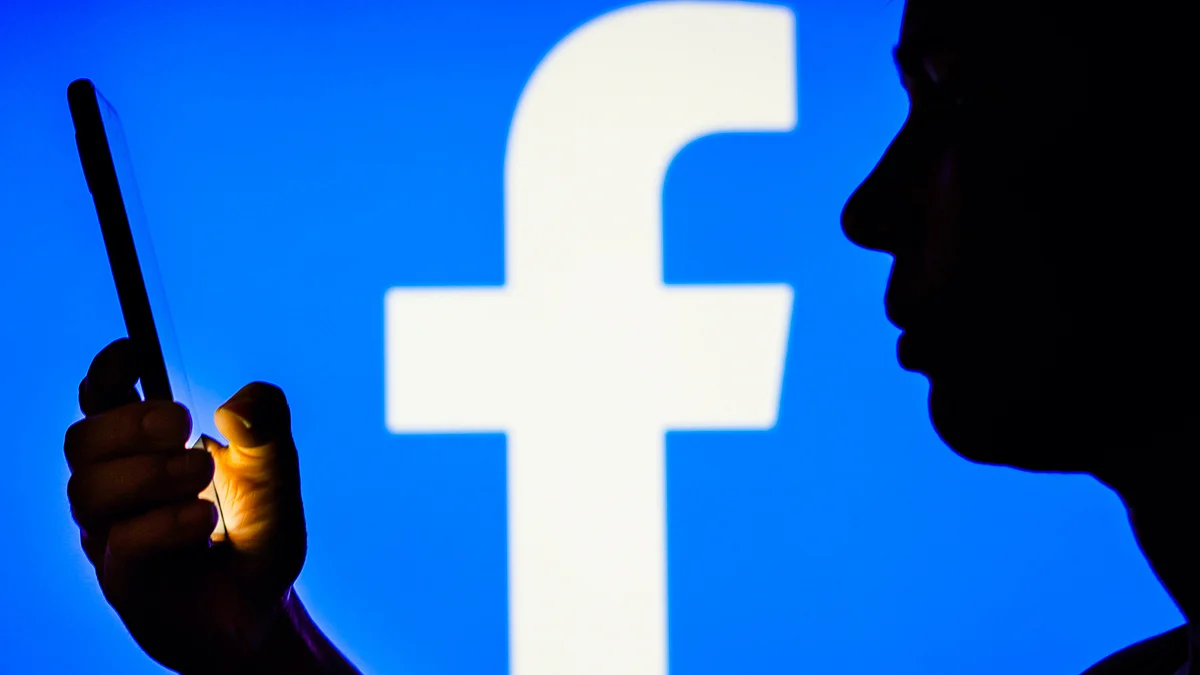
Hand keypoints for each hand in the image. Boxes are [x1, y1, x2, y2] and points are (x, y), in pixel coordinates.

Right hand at [65, 338, 307, 673]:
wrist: (263, 609)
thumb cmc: (257, 534)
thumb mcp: (277, 472)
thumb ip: (268, 427)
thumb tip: (237, 405)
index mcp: (145, 450)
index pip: (100, 400)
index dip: (107, 371)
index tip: (134, 351)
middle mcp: (119, 489)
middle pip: (80, 440)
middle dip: (128, 424)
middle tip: (183, 425)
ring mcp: (114, 535)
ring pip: (87, 490)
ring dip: (148, 473)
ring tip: (201, 477)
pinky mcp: (124, 581)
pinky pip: (121, 542)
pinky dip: (164, 522)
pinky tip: (204, 519)